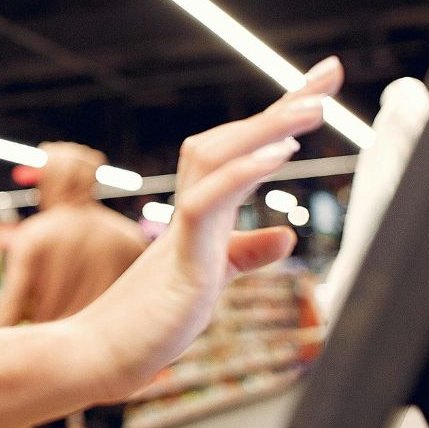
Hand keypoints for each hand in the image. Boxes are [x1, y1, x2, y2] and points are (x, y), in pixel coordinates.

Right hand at [75, 56, 342, 397]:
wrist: (97, 356)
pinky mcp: (181, 260)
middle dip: (283, 104)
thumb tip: (286, 235)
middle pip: (233, 138)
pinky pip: (206, 202)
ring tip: (315, 107)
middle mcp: (192, 209)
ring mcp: (183, 230)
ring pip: (218, 157)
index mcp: (201, 213)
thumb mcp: (209, 281)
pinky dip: (242, 172)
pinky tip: (281, 153)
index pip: (243, 151)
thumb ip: (243, 254)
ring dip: (267, 128)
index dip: (280, 115)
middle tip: (331, 71)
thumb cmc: (147, 322)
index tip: (319, 85)